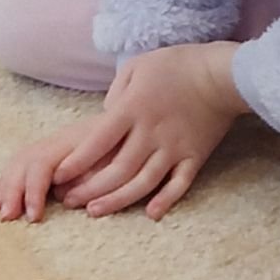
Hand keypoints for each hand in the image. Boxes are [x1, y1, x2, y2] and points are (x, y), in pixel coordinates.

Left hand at [0, 44, 241, 223]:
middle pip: (117, 169)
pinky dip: (165, 200)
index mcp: (132, 109)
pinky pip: (179, 184)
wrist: (222, 74)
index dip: (76, 162)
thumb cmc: (176, 65)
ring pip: (143, 183)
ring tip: (95, 212)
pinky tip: (151, 215)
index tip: (57, 176)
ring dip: (118, 200)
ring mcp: (174, 148)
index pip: (98, 141)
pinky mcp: (194, 157)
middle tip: (69, 201)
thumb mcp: (137, 67)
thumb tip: (106, 117)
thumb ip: (116, 94)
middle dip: (90, 189)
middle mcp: (150, 133)